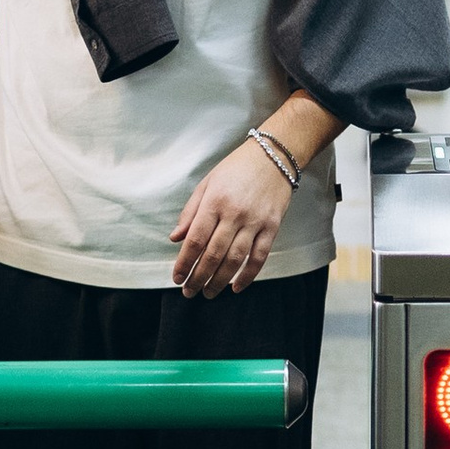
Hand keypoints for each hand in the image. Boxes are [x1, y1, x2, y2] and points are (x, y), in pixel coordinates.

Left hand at [170, 138, 291, 296]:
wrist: (274, 155)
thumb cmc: (236, 168)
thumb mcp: (207, 183)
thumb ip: (190, 212)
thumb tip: (175, 238)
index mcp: (214, 202)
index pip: (195, 240)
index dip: (184, 263)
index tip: (177, 277)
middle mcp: (234, 213)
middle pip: (213, 254)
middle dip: (198, 277)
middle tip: (189, 292)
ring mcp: (255, 221)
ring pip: (234, 260)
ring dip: (219, 281)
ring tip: (208, 293)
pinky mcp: (272, 226)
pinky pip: (259, 257)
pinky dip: (247, 275)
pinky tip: (236, 287)